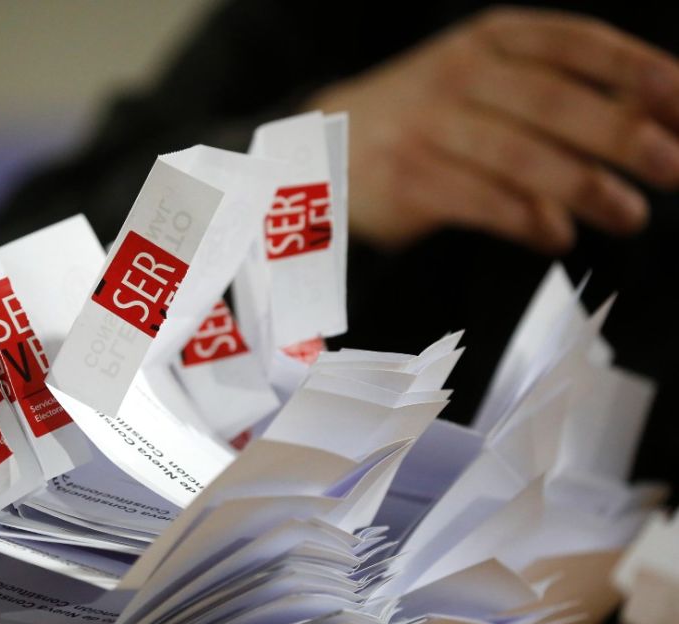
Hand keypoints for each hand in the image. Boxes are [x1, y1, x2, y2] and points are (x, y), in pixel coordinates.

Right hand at [309, 6, 678, 252]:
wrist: (325, 150)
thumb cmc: (429, 119)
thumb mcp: (485, 83)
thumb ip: (559, 93)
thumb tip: (655, 122)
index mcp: (488, 40)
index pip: (576, 44)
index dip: (638, 70)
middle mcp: (457, 75)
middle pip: (555, 102)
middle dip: (623, 135)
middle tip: (675, 166)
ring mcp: (427, 127)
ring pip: (520, 155)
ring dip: (585, 188)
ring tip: (630, 215)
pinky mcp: (406, 179)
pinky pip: (479, 201)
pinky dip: (526, 222)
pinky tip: (559, 237)